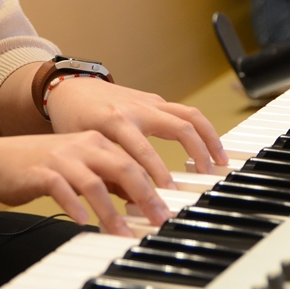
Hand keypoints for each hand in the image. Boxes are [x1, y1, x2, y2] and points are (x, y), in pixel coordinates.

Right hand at [0, 131, 169, 233]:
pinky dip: (73, 206)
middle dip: (145, 196)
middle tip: (159, 220)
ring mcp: (60, 157)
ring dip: (111, 212)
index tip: (170, 209)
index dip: (156, 185)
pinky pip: (61, 188)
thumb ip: (109, 179)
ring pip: (94, 182)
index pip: (135, 161)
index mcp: (97, 142)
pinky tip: (82, 222)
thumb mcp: (82, 168)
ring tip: (122, 234)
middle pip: (123, 167)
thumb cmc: (42, 167)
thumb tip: (141, 197)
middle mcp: (82, 145)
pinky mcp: (39, 172)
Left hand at [46, 79, 226, 186]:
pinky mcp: (155, 101)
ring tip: (220, 162)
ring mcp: (149, 102)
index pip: (144, 151)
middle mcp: (137, 108)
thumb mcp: (83, 148)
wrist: (69, 87)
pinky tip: (209, 149)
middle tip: (205, 178)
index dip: (159, 174)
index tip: (168, 195)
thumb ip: (106, 173)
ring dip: (209, 138)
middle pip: (179, 128)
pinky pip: (185, 113)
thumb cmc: (72, 120)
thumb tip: (131, 201)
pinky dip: (201, 130)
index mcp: (115, 120)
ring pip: (190, 115)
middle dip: (197, 154)